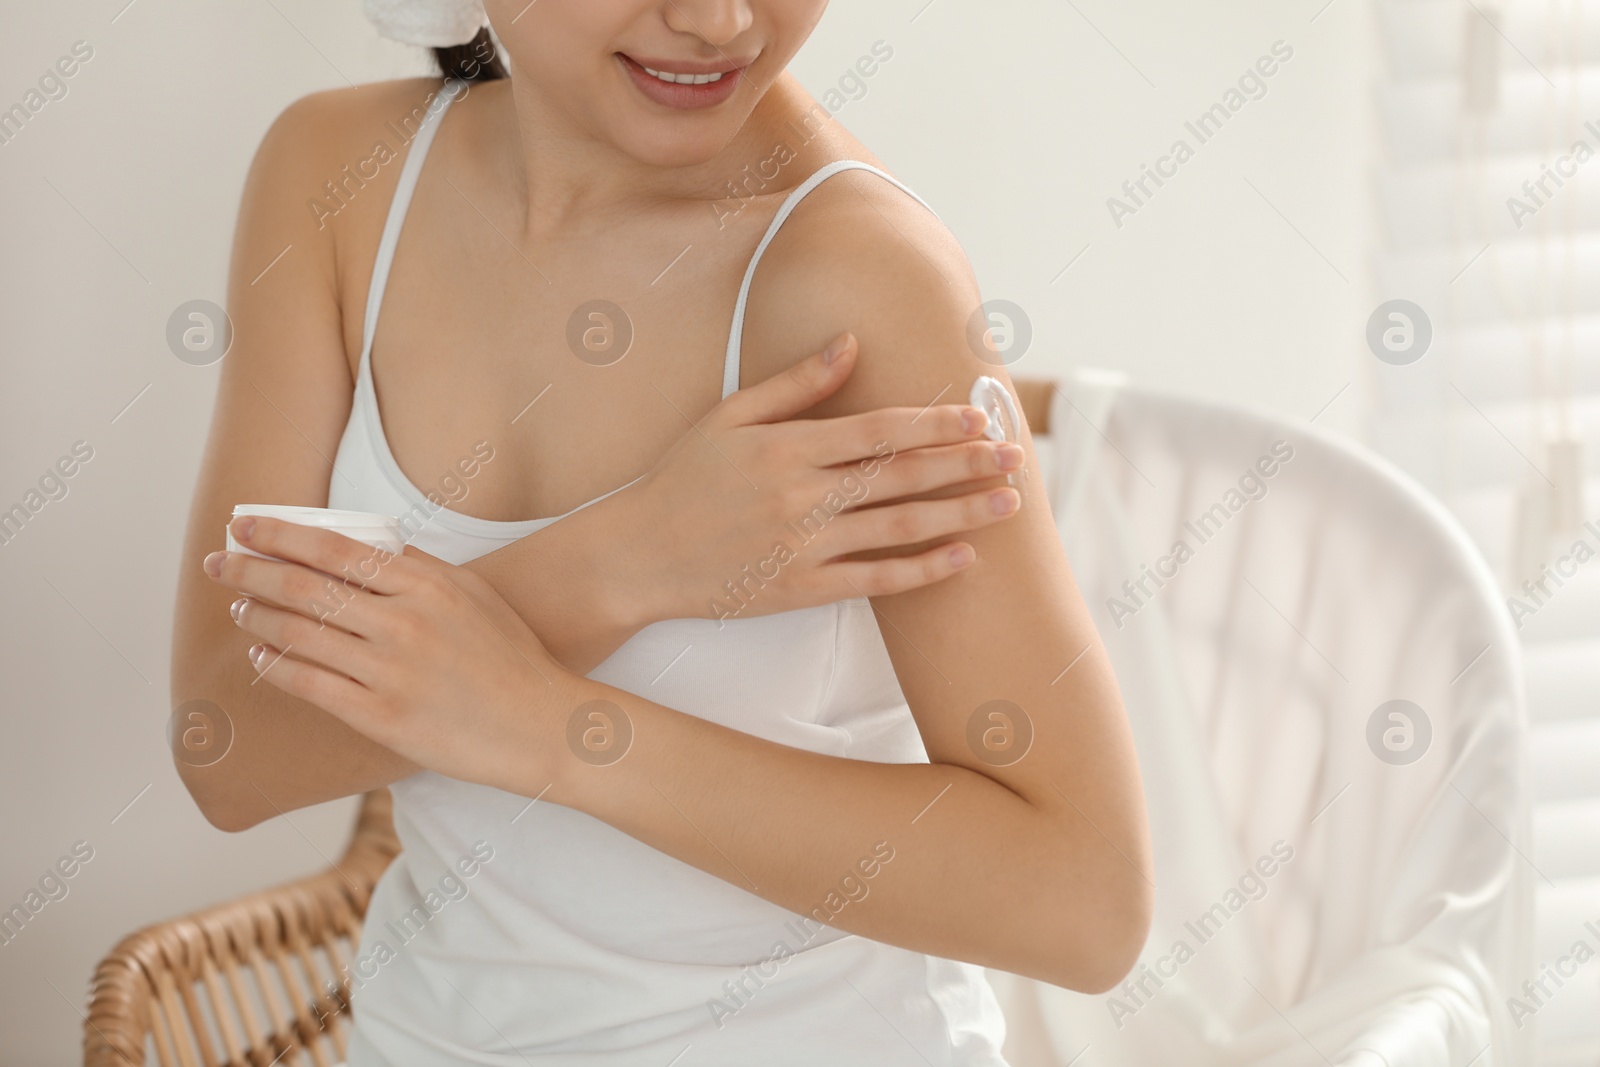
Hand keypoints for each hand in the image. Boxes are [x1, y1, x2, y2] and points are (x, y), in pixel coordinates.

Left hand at [203, 520, 571, 789]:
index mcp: (427, 586)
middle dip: (251, 569)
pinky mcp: (383, 717)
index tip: (245, 525)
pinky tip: (260, 654)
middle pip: (307, 587)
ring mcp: (391, 672)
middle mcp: (405, 624)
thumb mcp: (474, 595)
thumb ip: (420, 570)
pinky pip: (311, 685)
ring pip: (301, 634)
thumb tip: (368, 546)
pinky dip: (276, 665)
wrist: (539, 724)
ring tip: (240, 604)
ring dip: (259, 615)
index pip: (336, 549)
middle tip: (219, 560)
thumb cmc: (512, 659)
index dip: (281, 534)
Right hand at [615, 332, 1023, 625]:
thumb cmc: (682, 479)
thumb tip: (850, 343)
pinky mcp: (801, 589)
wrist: (638, 554)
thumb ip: (795, 382)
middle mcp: (801, 496)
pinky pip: (875, 581)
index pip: (878, 430)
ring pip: (898, 528)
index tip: (977, 415)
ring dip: (959, 514)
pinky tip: (961, 559)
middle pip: (901, 476)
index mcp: (787, 447)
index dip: (934, 422)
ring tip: (1006, 504)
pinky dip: (921, 571)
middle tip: (1014, 456)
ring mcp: (804, 546)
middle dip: (964, 464)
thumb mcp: (730, 415)